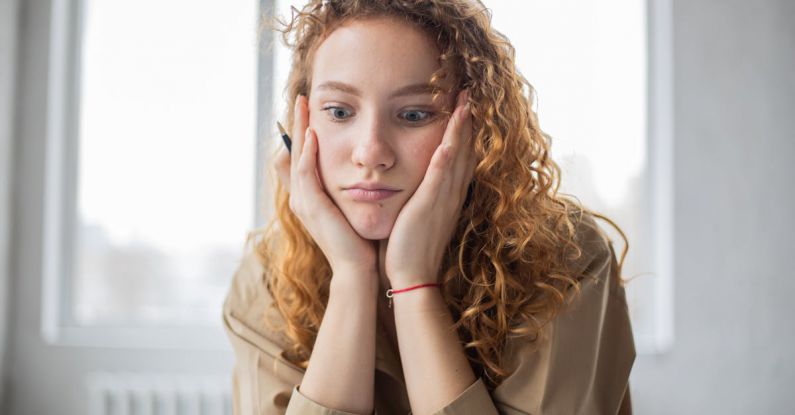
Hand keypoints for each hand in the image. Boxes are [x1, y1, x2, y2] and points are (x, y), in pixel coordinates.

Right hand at [274, 95, 377, 276]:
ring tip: (302, 105)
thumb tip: (361, 171)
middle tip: (301, 97)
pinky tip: (312, 134)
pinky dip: (308, 152)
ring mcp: (302, 202)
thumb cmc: (360, 242)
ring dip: (299, 129)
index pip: (302, 157)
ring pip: (296, 156)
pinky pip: (305, 172)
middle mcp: (301, 197)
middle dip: (297, 123)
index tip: (310, 109)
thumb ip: (350, 190)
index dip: (303, 132)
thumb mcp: (352, 209)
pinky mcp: (311, 206)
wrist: (358, 270)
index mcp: (310, 197)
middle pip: (294, 151)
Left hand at [384, 89, 476, 287]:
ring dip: (461, 130)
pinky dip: (446, 158)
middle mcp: (450, 194)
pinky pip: (439, 179)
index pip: (459, 157)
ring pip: (456, 158)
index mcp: (446, 196)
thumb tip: (411, 180)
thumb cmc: (409, 248)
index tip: (463, 108)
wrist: (412, 277)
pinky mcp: (429, 208)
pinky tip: (449, 140)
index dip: (463, 132)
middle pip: (464, 151)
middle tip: (470, 94)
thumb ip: (419, 196)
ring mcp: (442, 200)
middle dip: (467, 122)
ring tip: (465, 103)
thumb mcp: (418, 215)